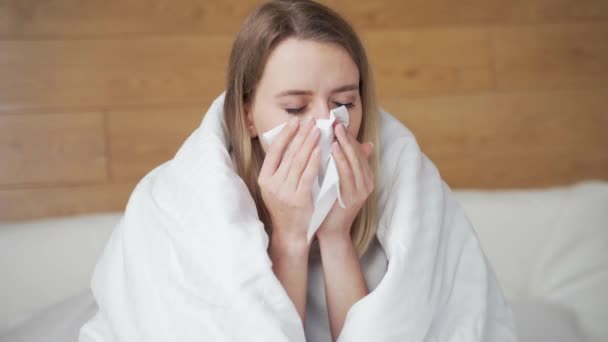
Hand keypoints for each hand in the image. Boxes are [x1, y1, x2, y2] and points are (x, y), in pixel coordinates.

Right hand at [258, 116, 320, 245]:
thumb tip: (294, 142)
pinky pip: (307, 176)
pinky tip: (320, 150)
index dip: (285, 134)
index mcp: (264, 179)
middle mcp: (272, 184)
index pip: (274, 151)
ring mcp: (284, 192)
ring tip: (318, 130)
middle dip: (301, 135)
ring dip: (309, 144)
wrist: (290, 233)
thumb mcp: (276, 187)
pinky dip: (313, 161)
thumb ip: (282, 167)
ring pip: (298, 162)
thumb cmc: (286, 207)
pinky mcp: (298, 199)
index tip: (295, 121)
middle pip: (288, 154)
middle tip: (311, 121)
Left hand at [316, 123, 373, 239]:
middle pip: (357, 153)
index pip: (357, 150)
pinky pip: (347, 174)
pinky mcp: (354, 197)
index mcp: (365, 176)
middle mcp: (367, 182)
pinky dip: (341, 160)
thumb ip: (341, 164)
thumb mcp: (337, 181)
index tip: (336, 121)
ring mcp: (362, 190)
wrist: (331, 232)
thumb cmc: (330, 205)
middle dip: (346, 136)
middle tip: (335, 121)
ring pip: (354, 162)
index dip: (347, 135)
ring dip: (345, 144)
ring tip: (336, 131)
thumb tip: (343, 144)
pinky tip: (334, 149)